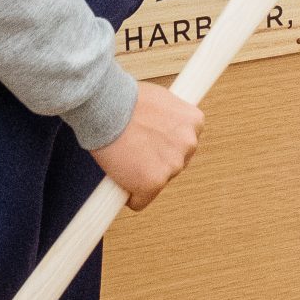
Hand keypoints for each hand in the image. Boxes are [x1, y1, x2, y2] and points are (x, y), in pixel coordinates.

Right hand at [95, 83, 200, 210]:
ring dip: (143, 176)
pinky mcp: (153, 182)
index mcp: (194, 121)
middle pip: (173, 164)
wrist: (105, 106)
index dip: (163, 144)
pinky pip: (141, 201)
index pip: (184, 145)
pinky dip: (130, 195)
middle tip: (134, 149)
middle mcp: (189, 143)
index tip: (151, 143)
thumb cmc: (125, 99)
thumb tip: (165, 128)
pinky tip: (120, 178)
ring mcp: (173, 165)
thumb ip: (170, 118)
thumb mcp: (161, 99)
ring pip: (158, 182)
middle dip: (155, 160)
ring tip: (125, 157)